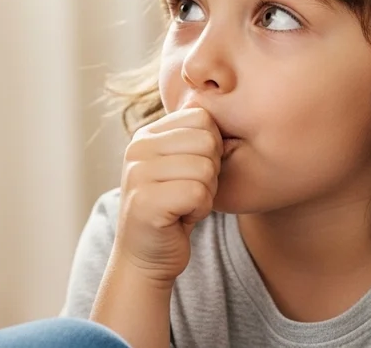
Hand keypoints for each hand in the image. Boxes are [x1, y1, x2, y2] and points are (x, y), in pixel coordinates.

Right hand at [113, 107, 221, 286]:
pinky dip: (200, 211)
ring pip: (206, 168)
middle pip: (207, 141)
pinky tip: (180, 218)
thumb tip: (234, 114)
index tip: (193, 172)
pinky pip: (199, 194)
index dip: (211, 147)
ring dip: (205, 194)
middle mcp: (137, 149)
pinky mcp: (145, 202)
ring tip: (183, 205)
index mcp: (146, 135)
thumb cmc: (173, 210)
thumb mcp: (180, 166)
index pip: (201, 117)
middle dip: (211, 172)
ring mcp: (138, 174)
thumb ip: (193, 140)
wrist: (146, 257)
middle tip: (189, 192)